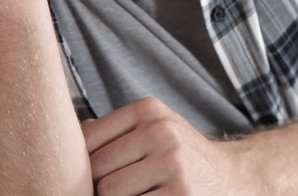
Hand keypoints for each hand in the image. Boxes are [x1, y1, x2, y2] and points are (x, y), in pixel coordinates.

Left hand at [83, 97, 250, 195]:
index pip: (87, 139)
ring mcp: (172, 163)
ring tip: (142, 192)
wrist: (232, 178)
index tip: (104, 171)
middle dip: (101, 185)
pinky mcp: (179, 194)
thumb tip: (64, 136)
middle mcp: (162, 131)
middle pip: (95, 169)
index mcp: (150, 110)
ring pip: (109, 193)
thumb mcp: (155, 129)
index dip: (86, 163)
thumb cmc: (182, 157)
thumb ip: (114, 131)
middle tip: (127, 186)